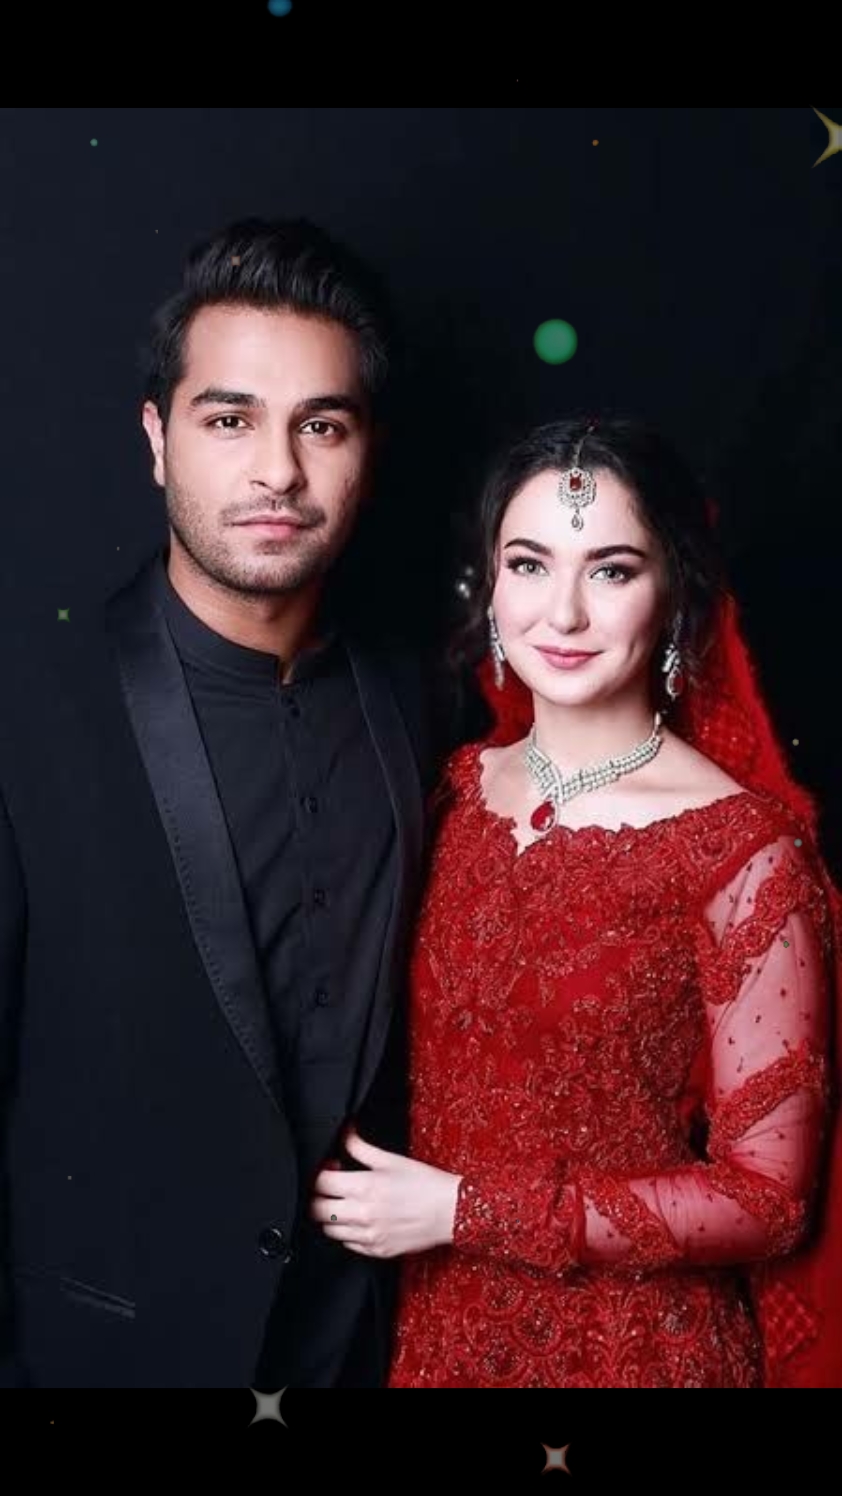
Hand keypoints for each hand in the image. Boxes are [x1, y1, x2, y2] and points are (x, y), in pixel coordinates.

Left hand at [309, 1125, 461, 1257]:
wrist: (452, 1211)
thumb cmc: (425, 1183)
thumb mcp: (391, 1159)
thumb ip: (360, 1147)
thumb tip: (344, 1133)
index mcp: (365, 1187)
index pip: (321, 1183)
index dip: (321, 1172)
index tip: (331, 1168)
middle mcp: (363, 1214)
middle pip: (317, 1209)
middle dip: (320, 1196)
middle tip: (333, 1187)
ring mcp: (369, 1236)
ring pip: (329, 1230)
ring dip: (331, 1215)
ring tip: (346, 1203)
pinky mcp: (377, 1251)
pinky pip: (347, 1244)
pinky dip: (347, 1232)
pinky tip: (360, 1219)